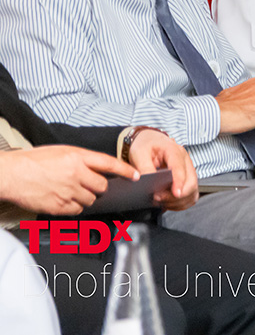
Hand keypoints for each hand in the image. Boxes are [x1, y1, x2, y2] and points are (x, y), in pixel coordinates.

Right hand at [0, 146, 137, 214]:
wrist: (11, 174)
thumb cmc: (33, 160)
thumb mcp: (62, 151)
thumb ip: (82, 159)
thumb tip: (96, 168)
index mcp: (78, 157)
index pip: (109, 164)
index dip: (125, 170)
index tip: (135, 175)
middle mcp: (76, 174)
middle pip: (102, 186)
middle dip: (99, 187)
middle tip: (89, 185)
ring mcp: (68, 191)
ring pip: (91, 200)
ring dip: (86, 198)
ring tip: (71, 191)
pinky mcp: (59, 206)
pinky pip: (77, 210)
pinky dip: (75, 207)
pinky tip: (65, 200)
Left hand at [128, 130, 197, 210]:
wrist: (148, 141)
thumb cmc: (145, 145)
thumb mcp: (139, 153)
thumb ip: (144, 168)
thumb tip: (147, 183)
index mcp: (174, 151)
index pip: (180, 168)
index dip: (179, 182)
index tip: (175, 194)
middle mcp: (185, 160)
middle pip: (191, 182)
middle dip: (176, 196)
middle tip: (158, 198)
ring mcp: (188, 170)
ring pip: (192, 191)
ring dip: (178, 201)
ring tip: (161, 201)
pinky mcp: (187, 179)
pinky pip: (191, 195)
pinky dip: (181, 203)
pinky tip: (169, 202)